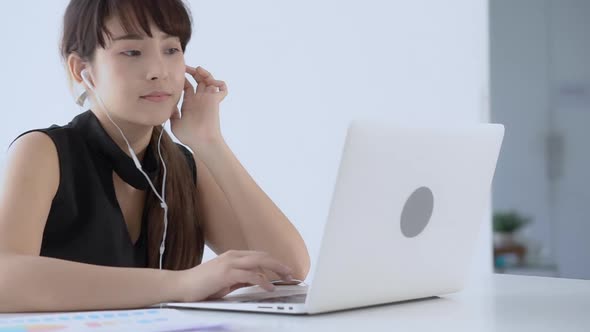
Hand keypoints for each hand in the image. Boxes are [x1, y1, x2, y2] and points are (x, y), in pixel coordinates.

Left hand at [170, 66, 227, 145]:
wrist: (201, 141)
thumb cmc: (189, 135)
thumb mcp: (175, 123)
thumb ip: (172, 113)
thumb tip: (168, 104)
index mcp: (189, 103)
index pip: (187, 86)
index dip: (182, 78)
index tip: (175, 73)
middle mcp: (199, 99)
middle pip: (198, 80)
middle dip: (193, 71)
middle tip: (185, 67)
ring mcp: (208, 99)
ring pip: (210, 81)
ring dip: (205, 73)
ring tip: (198, 70)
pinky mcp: (215, 100)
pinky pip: (222, 88)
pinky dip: (220, 83)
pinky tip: (212, 83)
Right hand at [172, 250, 293, 301]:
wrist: (181, 286)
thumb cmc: (201, 285)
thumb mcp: (225, 281)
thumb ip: (240, 279)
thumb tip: (257, 281)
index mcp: (233, 256)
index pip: (259, 256)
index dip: (274, 262)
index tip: (285, 271)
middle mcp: (233, 256)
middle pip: (263, 256)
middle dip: (280, 264)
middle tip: (292, 273)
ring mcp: (230, 263)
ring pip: (260, 262)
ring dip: (276, 270)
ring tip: (287, 278)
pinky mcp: (226, 273)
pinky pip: (250, 275)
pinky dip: (263, 281)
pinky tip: (269, 287)